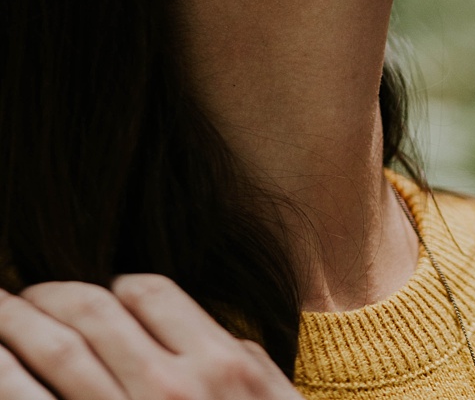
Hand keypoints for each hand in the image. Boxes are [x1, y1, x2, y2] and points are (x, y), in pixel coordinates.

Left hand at [0, 277, 299, 399]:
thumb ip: (248, 369)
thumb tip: (219, 340)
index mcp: (221, 368)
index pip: (150, 295)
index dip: (113, 287)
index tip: (93, 296)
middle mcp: (171, 389)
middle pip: (93, 312)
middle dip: (45, 297)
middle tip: (18, 297)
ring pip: (55, 349)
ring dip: (12, 323)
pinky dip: (4, 376)